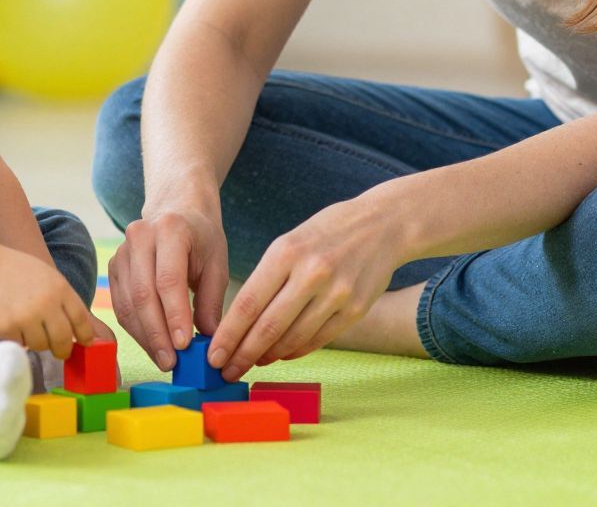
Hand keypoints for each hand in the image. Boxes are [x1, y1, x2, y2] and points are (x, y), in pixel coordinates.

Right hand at [0, 246, 97, 357]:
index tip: (86, 344)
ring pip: (41, 345)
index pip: (81, 319)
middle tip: (60, 352)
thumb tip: (79, 328)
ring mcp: (27, 316)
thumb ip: (63, 299)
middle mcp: (47, 303)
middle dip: (63, 350)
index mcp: (60, 289)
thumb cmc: (18, 271)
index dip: (86, 335)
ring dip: (37, 343)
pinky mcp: (7, 327)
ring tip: (29, 331)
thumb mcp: (49, 277)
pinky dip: (18, 340)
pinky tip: (13, 326)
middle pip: (63, 339)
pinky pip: (20, 344)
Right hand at [107, 197, 229, 370]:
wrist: (175, 211)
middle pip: (143, 294)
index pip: (168, 280)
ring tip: (164, 359)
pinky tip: (151, 345)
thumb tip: (209, 341)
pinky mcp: (113, 268)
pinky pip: (121, 305)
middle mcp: (140, 236)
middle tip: (172, 362)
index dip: (174, 315)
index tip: (184, 345)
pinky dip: (135, 330)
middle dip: (157, 333)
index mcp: (170, 229)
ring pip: (128, 303)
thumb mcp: (217, 263)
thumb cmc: (201, 239)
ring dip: (145, 336)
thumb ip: (213, 301)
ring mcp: (121, 251)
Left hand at [207, 196, 403, 381]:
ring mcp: (336, 293)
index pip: (247, 304)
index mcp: (287, 252)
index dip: (228, 336)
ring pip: (292, 339)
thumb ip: (266, 279)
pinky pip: (317, 340)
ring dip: (268, 356)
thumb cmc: (327, 233)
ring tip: (254, 362)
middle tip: (226, 371)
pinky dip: (295, 351)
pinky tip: (282, 354)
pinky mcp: (355, 310)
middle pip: (267, 327)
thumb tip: (239, 324)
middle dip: (243, 355)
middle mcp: (311, 273)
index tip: (213, 355)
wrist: (383, 224)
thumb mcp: (290, 242)